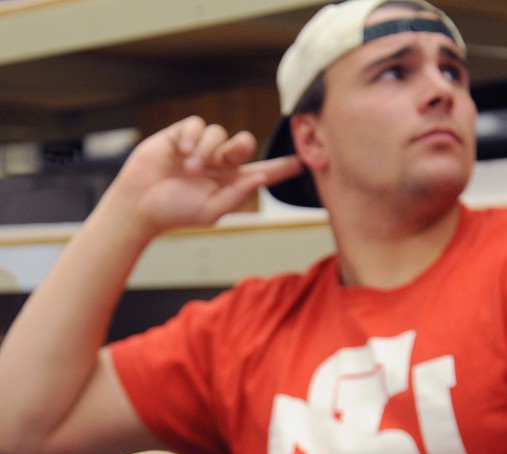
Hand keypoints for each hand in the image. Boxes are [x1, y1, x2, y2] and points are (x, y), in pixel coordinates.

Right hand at [111, 116, 303, 233]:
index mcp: (231, 183)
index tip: (302, 163)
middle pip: (242, 144)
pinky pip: (197, 125)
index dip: (281, 168)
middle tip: (229, 156)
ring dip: (206, 151)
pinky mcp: (182, 135)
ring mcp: (201, 148)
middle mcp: (219, 164)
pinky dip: (193, 138)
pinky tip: (183, 154)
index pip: (262, 172)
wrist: (141, 203)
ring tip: (190, 168)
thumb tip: (261, 179)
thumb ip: (237, 195)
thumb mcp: (212, 211)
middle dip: (241, 146)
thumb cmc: (176, 211)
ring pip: (218, 133)